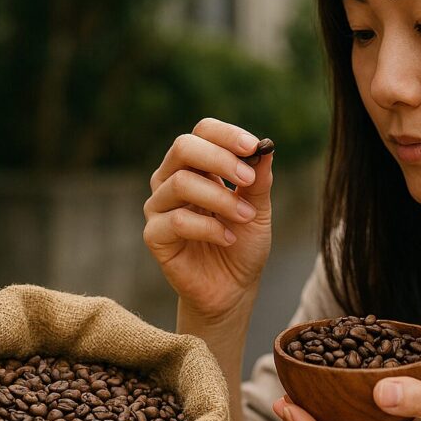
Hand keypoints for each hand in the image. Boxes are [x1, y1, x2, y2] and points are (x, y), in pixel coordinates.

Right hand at [143, 118, 272, 322]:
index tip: (254, 146)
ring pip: (181, 183)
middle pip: (183, 147)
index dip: (227, 135)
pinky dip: (209, 227)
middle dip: (220, 159)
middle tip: (248, 180)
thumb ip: (259, 180)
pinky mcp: (154, 236)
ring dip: (221, 198)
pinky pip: (176, 220)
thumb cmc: (242, 243)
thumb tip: (266, 147)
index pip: (202, 132)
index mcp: (196, 166)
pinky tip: (228, 238)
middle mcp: (171, 179)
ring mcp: (159, 206)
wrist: (233, 287)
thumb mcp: (258, 209)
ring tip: (246, 217)